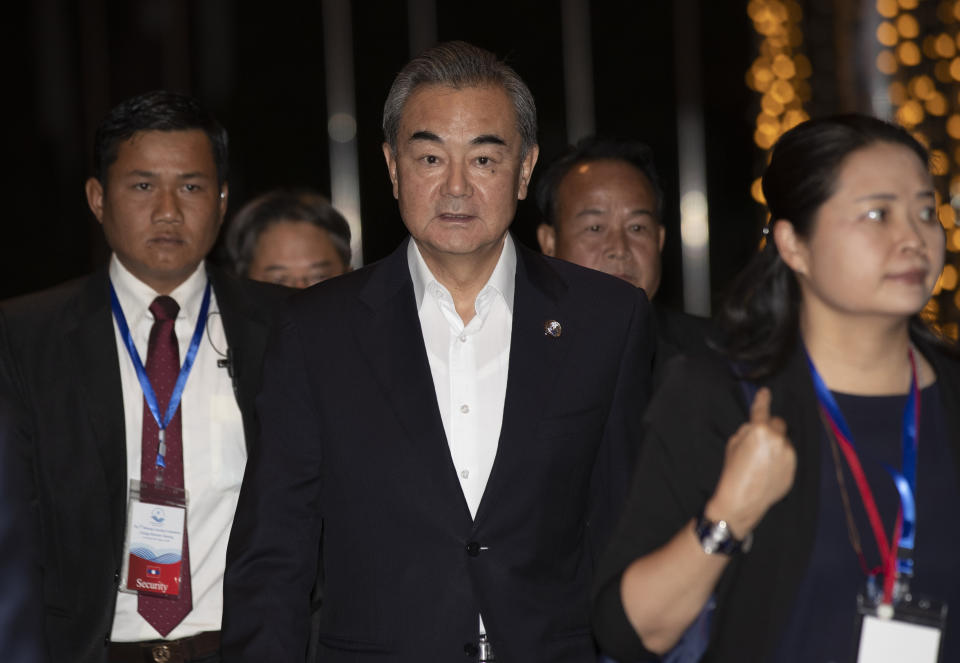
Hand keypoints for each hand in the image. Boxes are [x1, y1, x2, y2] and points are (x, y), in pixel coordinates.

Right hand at [705, 387, 795, 537]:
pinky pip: (787, 457)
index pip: (762, 410)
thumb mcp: (732, 445)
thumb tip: (755, 430)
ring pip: (784, 441)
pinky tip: (767, 471)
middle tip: (759, 439)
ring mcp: (788, 456)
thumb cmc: (732, 472)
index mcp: (760, 431)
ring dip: (776, 444)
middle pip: (778, 423)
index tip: (765, 392)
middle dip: (770, 427)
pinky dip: (780, 459)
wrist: (741, 501)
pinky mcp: (793, 469)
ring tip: (762, 461)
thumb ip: (746, 432)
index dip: (763, 399)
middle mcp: (778, 440)